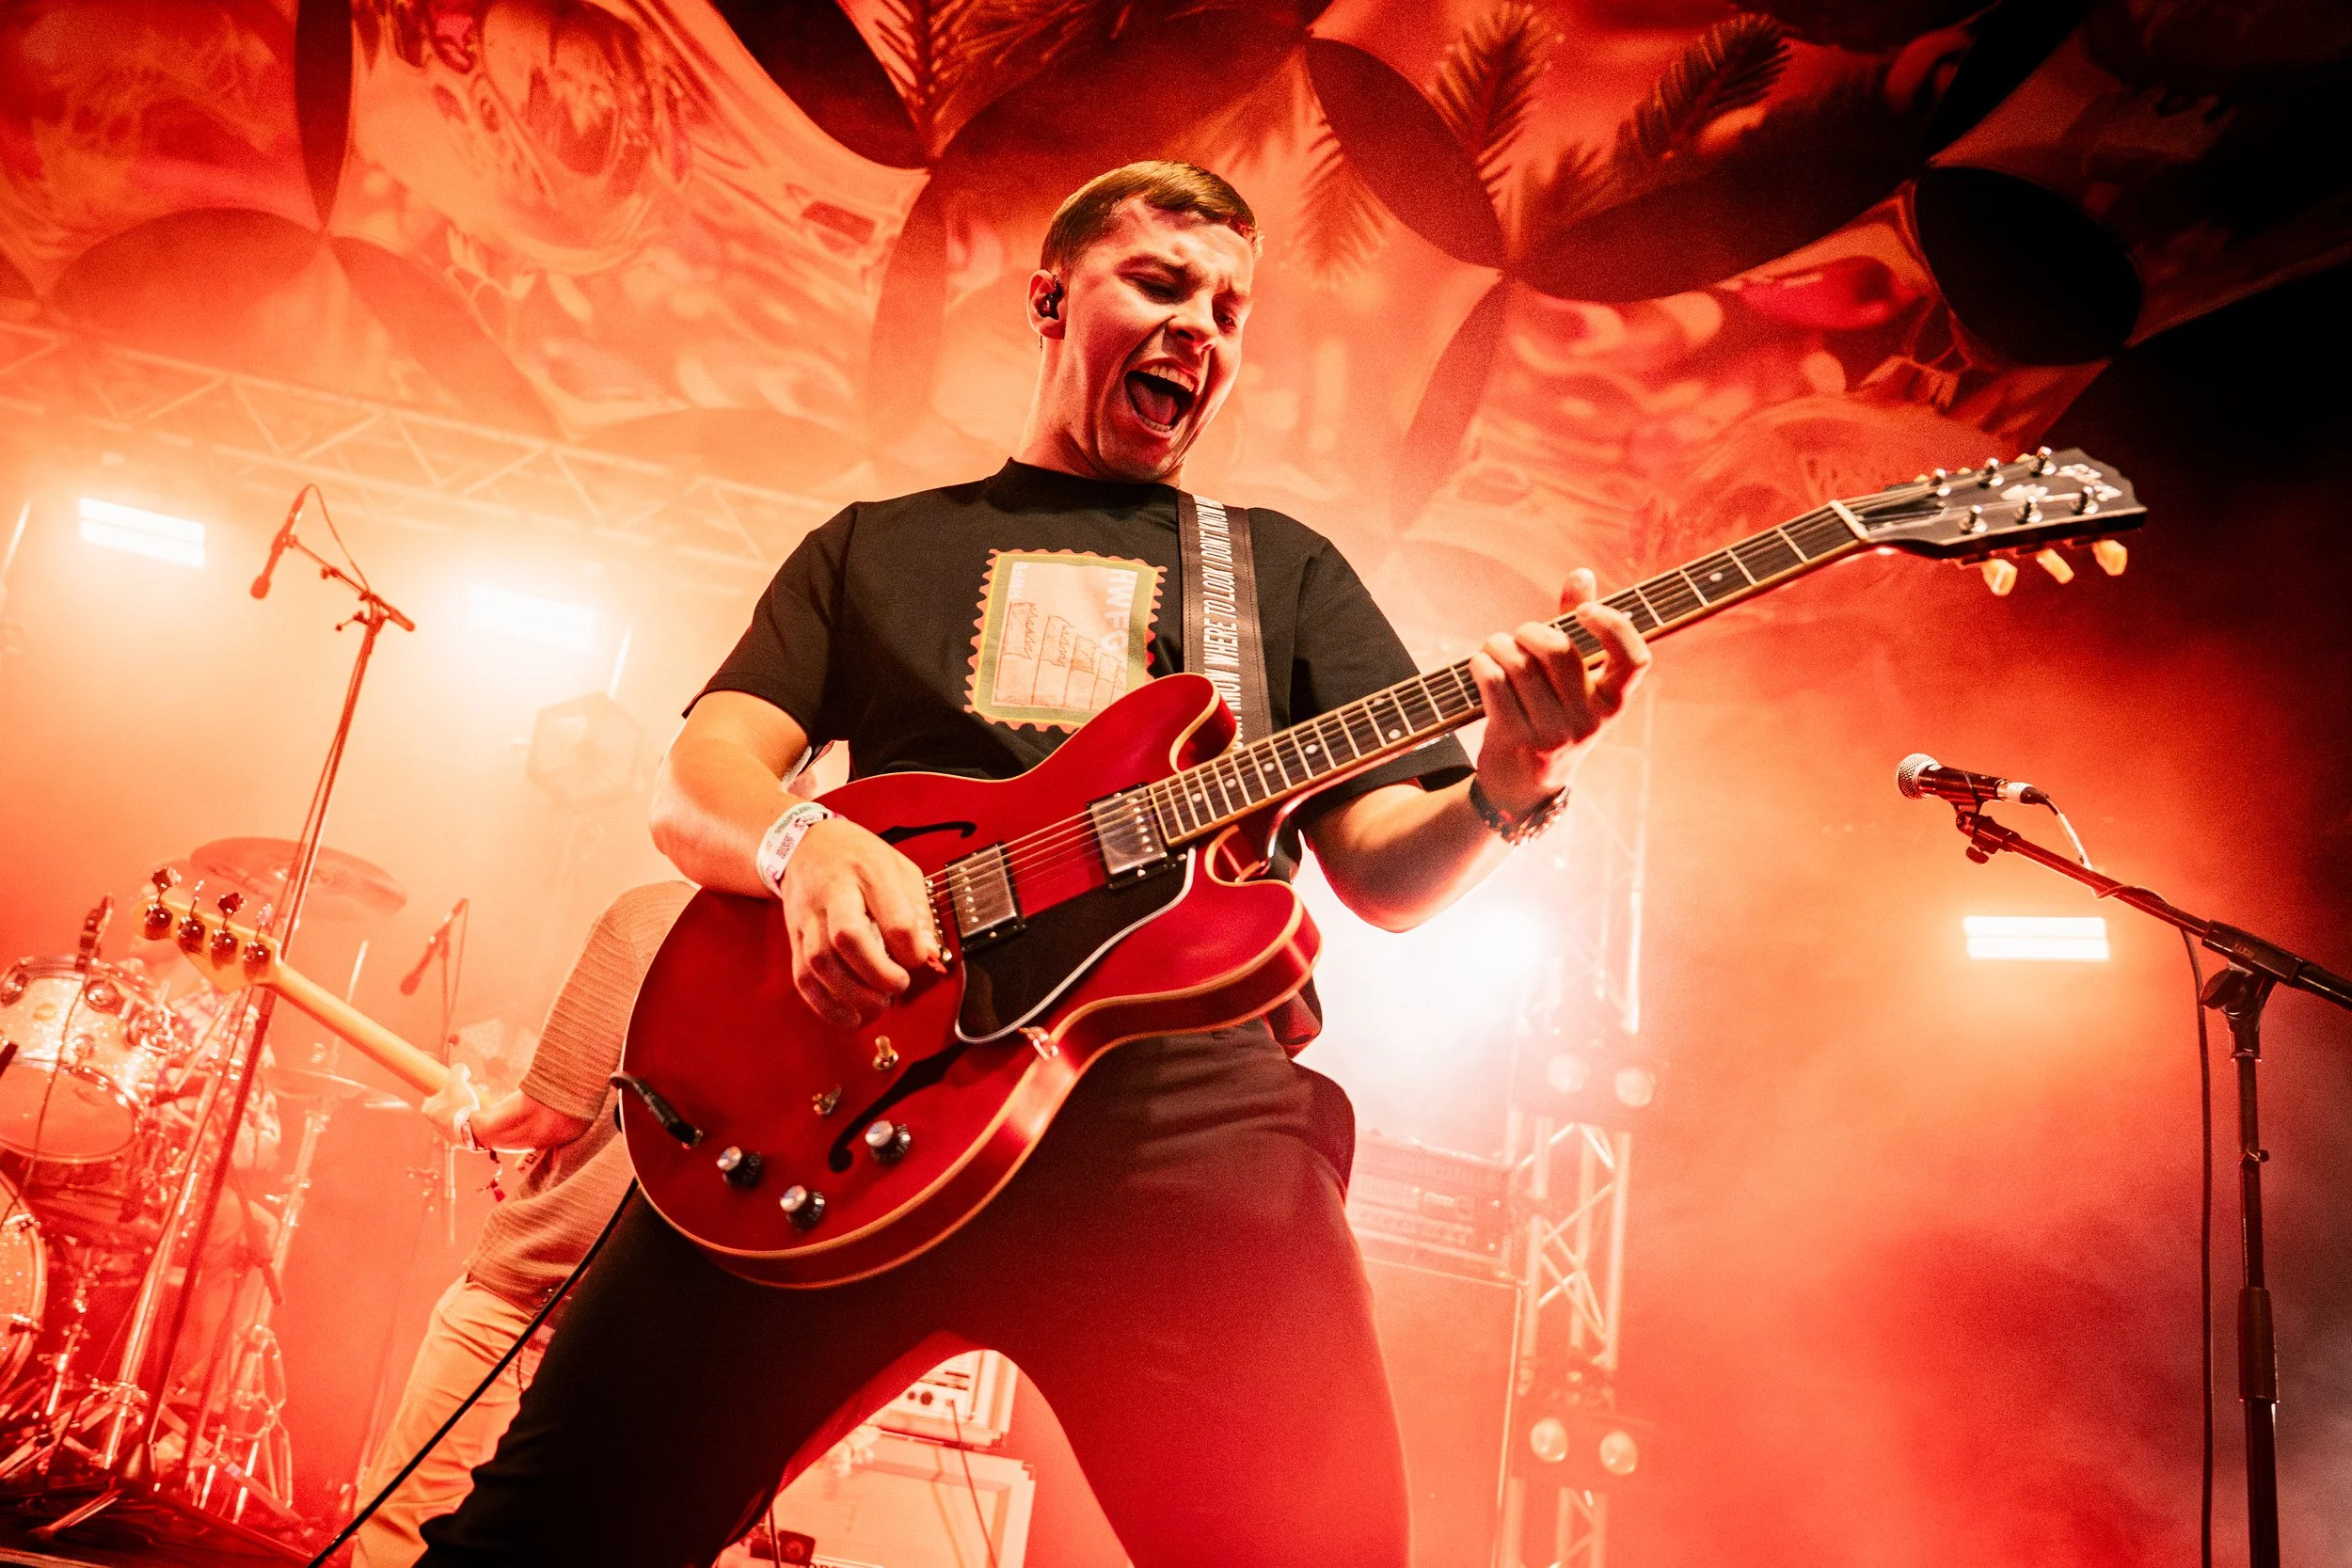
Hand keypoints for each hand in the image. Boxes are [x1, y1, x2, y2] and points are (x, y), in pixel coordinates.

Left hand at [422, 1062, 481, 1144]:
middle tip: (463, 1099)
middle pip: (441, 1110)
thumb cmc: (461, 1105)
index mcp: (427, 1110)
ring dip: (459, 1116)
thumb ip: (458, 1070)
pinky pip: (459, 1130)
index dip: (443, 1093)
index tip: (453, 1090)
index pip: (431, 1098)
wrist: (472, 1129)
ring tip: (471, 1110)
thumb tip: (463, 1068)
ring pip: (450, 1121)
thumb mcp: (457, 1081)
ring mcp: (443, 1134)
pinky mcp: (456, 1141)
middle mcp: (432, 1124)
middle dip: (451, 1105)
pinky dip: (466, 1125)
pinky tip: (474, 1121)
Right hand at [780, 818, 945, 1028]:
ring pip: (821, 963)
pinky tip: (849, 1016)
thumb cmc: (858, 858)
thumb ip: (918, 910)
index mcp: (868, 871)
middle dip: (877, 974)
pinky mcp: (794, 940)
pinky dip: (825, 1005)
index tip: (917, 959)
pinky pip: (803, 978)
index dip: (911, 949)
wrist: (804, 846)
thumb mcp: (900, 869)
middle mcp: (833, 894)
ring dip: (852, 995)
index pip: (894, 917)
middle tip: (898, 986)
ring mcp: (808, 918)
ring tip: (878, 1007)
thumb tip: (930, 953)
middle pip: (848, 938)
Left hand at [1468, 568, 1650, 816]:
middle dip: (1531, 630)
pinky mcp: (1518, 741)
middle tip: (1521, 634)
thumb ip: (1578, 628)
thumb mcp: (1573, 682)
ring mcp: (1555, 735)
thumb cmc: (1551, 717)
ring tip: (1494, 648)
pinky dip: (1482, 664)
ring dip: (1499, 646)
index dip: (1613, 626)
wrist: (1522, 786)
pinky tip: (1480, 664)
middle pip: (1560, 652)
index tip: (1585, 611)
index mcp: (1614, 702)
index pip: (1635, 659)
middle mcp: (1590, 721)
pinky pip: (1495, 684)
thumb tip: (1581, 574)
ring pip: (1520, 665)